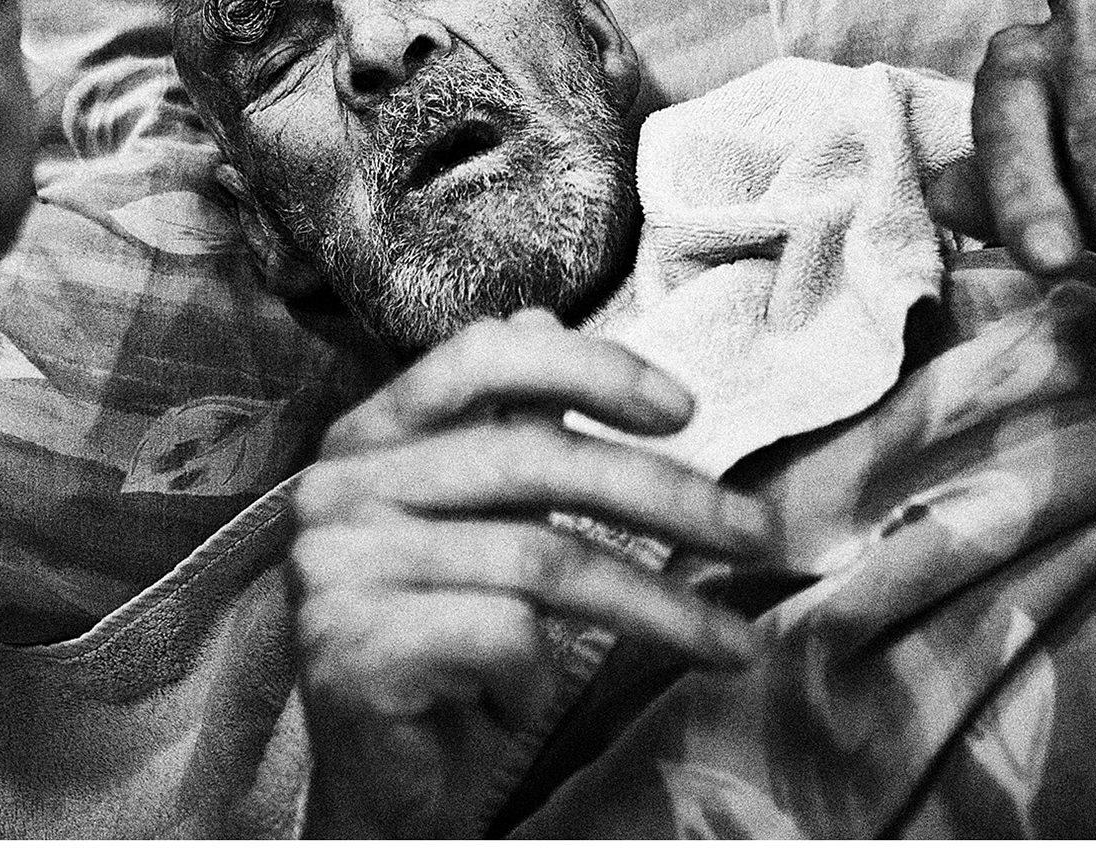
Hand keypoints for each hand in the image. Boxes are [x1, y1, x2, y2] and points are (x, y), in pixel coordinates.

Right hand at [293, 311, 779, 837]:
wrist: (375, 779)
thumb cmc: (443, 641)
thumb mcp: (480, 524)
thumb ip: (504, 428)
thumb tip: (544, 316)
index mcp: (368, 437)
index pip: (479, 357)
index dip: (590, 367)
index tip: (685, 410)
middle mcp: (339, 487)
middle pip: (534, 460)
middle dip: (666, 496)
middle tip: (757, 534)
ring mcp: (338, 565)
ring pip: (541, 556)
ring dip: (658, 606)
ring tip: (731, 644)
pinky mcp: (354, 646)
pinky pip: (502, 632)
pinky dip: (539, 673)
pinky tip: (527, 701)